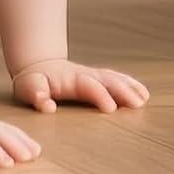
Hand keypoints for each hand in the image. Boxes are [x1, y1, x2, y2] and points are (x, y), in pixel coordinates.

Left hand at [10, 57, 149, 113]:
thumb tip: (48, 106)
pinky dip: (131, 84)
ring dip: (130, 87)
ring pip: (115, 79)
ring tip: (144, 98)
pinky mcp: (98, 79)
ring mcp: (93, 76)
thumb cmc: (33, 81)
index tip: (112, 109)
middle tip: (138, 104)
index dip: (100, 95)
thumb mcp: (28, 88)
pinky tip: (143, 94)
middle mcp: (86, 75)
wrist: (39, 65)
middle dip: (123, 91)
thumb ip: (37, 95)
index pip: (89, 87)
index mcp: (71, 79)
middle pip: (108, 81)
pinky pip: (117, 79)